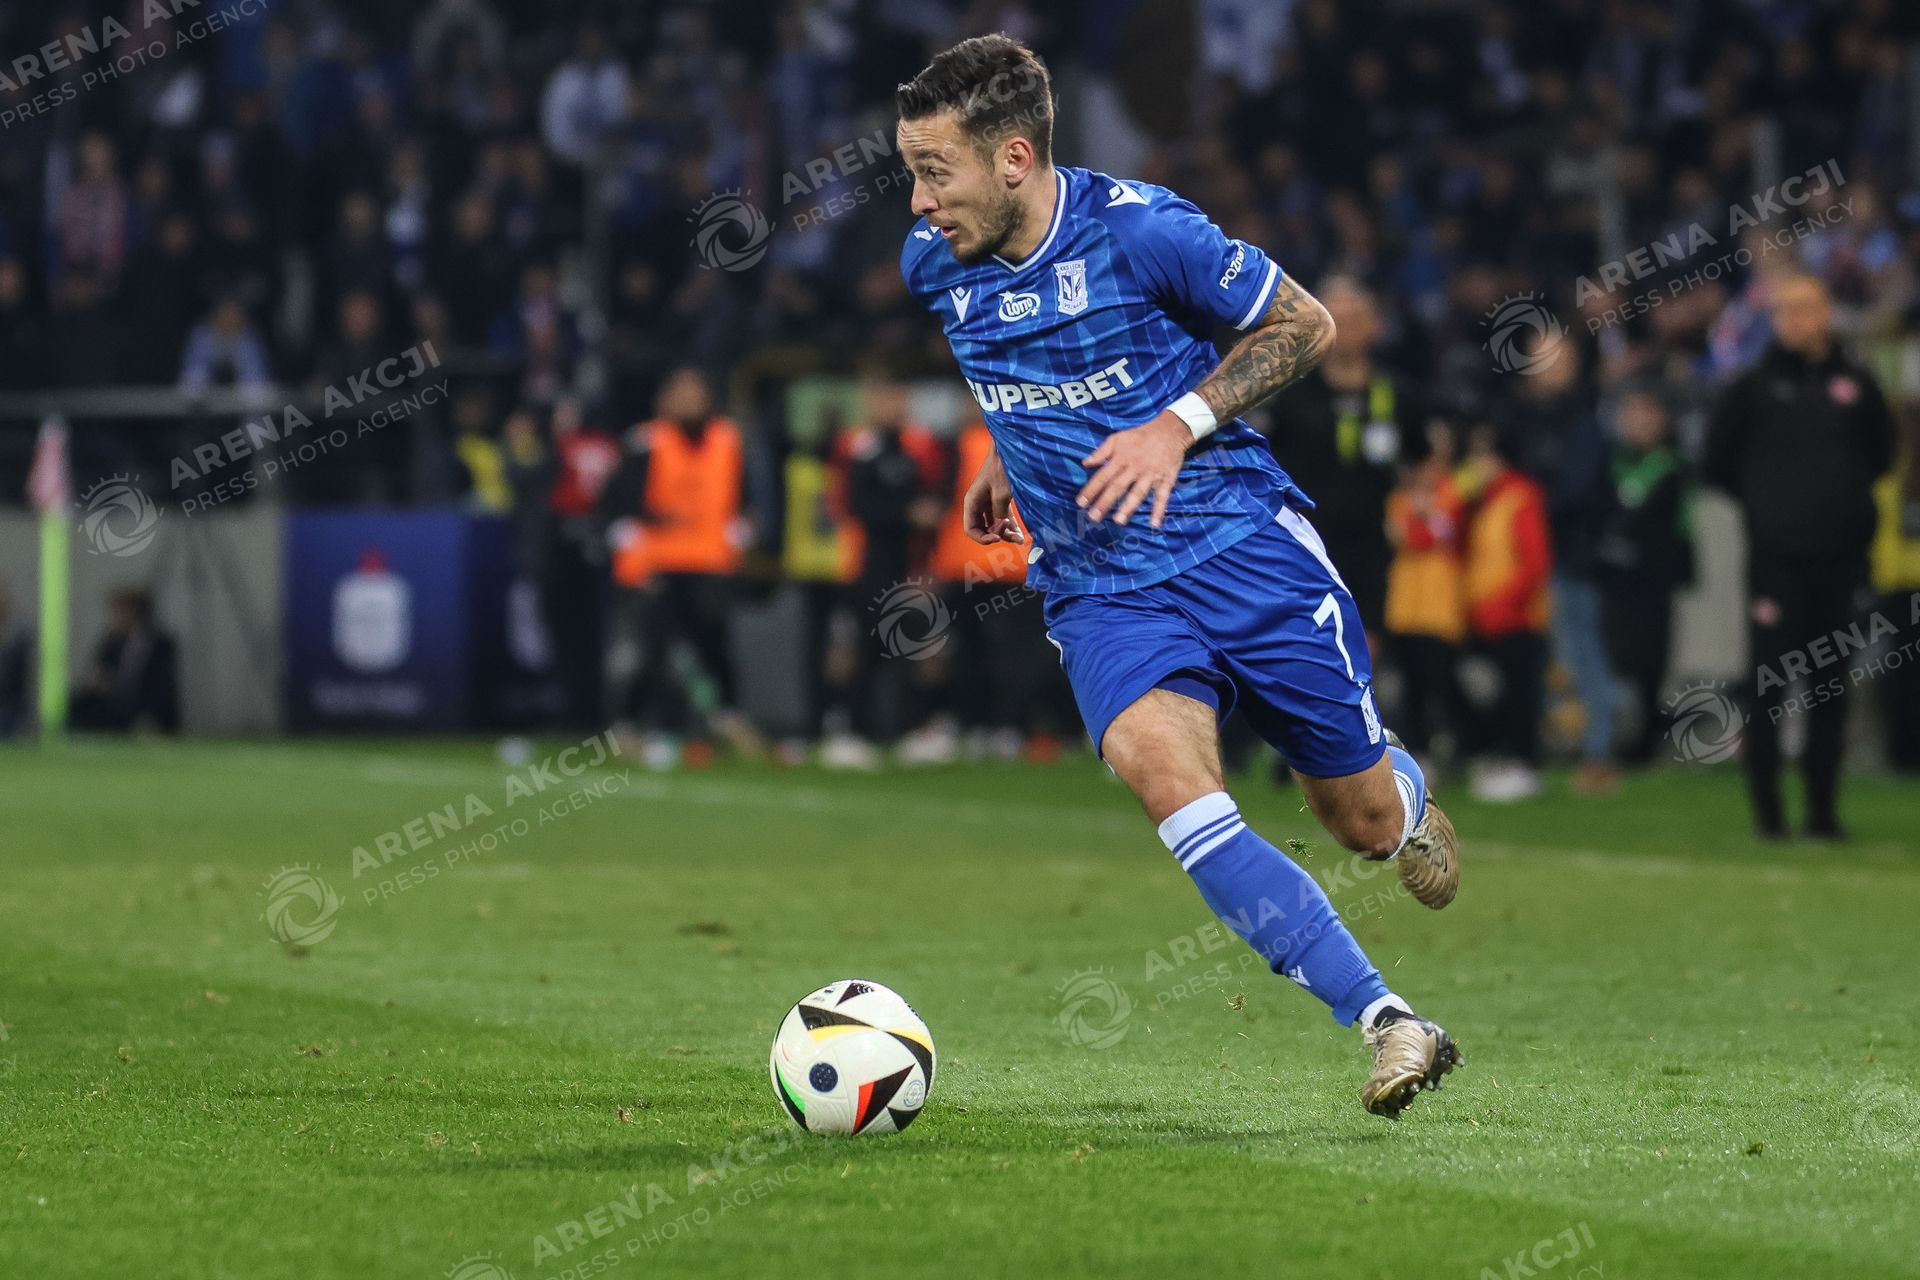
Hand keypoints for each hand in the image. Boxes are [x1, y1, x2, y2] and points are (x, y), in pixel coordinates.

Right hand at [963, 448, 1021, 544]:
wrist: (1009, 449)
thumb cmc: (1002, 467)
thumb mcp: (1001, 494)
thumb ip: (1000, 514)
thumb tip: (1003, 529)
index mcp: (971, 502)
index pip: (970, 529)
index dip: (982, 538)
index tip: (997, 538)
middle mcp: (977, 504)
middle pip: (983, 529)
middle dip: (997, 536)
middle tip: (1013, 537)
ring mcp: (988, 502)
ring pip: (994, 524)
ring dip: (1006, 533)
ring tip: (1020, 539)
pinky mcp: (999, 499)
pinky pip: (1002, 517)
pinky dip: (1010, 525)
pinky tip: (1019, 533)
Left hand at [1077, 411, 1189, 526]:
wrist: (1170, 430)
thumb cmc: (1140, 435)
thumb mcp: (1118, 438)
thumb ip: (1101, 452)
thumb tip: (1085, 463)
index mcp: (1121, 458)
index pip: (1103, 476)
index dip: (1091, 489)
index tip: (1081, 503)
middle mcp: (1135, 467)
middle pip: (1118, 487)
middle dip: (1105, 502)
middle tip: (1094, 517)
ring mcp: (1151, 474)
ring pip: (1138, 492)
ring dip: (1128, 507)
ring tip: (1118, 521)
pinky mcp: (1166, 478)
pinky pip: (1163, 495)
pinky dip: (1159, 509)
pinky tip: (1155, 523)